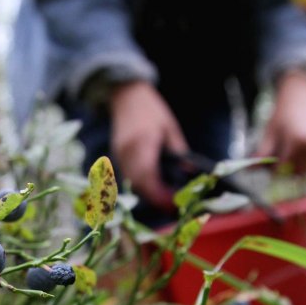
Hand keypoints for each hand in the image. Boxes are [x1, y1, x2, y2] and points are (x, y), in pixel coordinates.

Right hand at [110, 81, 188, 210]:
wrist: (125, 97)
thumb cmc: (151, 111)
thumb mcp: (171, 129)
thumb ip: (179, 152)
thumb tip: (189, 176)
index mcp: (142, 142)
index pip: (148, 175)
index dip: (160, 193)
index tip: (174, 203)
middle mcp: (127, 152)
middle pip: (139, 184)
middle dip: (156, 199)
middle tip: (174, 207)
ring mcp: (119, 156)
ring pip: (132, 184)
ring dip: (148, 195)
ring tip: (166, 201)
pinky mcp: (116, 158)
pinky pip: (128, 178)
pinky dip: (141, 187)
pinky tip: (154, 189)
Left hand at [255, 69, 305, 174]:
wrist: (302, 99)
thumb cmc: (283, 116)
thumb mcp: (270, 133)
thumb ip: (262, 153)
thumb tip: (249, 171)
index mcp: (297, 140)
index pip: (283, 168)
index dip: (273, 170)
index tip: (269, 166)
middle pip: (295, 172)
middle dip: (284, 170)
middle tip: (279, 157)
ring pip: (305, 171)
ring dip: (295, 167)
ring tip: (290, 149)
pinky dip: (305, 163)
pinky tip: (300, 149)